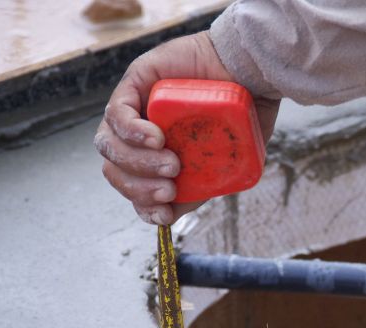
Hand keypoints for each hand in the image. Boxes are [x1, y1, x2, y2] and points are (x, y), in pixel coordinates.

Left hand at [94, 31, 279, 224]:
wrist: (257, 75)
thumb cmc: (247, 117)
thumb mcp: (227, 162)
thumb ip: (200, 186)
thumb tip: (172, 214)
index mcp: (156, 153)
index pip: (132, 184)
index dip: (141, 204)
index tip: (163, 213)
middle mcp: (140, 131)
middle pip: (114, 168)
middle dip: (138, 187)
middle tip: (170, 189)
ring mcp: (135, 106)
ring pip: (109, 144)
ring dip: (136, 163)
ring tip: (171, 165)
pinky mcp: (135, 81)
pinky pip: (116, 113)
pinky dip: (130, 132)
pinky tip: (155, 140)